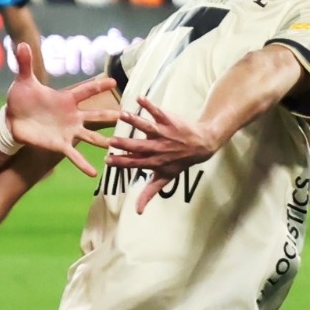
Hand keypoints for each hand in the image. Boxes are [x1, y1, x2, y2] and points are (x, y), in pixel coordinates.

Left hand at [0, 43, 118, 177]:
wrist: (12, 120)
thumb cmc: (21, 99)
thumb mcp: (23, 81)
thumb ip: (25, 63)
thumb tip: (20, 43)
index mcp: (66, 99)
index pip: (86, 90)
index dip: (99, 86)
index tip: (114, 81)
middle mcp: (72, 115)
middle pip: (95, 115)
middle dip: (110, 116)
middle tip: (128, 115)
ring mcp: (68, 131)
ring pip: (90, 136)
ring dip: (103, 142)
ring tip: (117, 146)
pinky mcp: (60, 144)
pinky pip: (74, 155)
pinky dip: (83, 164)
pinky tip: (94, 173)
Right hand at [102, 94, 222, 212]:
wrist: (202, 144)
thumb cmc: (180, 162)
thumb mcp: (166, 178)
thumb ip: (150, 192)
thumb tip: (138, 211)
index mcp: (155, 161)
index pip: (135, 162)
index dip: (122, 162)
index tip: (107, 159)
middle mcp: (158, 148)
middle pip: (139, 146)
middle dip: (125, 144)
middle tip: (110, 140)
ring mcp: (164, 133)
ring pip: (147, 128)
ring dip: (135, 122)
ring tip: (122, 116)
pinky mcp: (168, 120)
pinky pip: (158, 112)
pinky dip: (149, 105)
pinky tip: (139, 99)